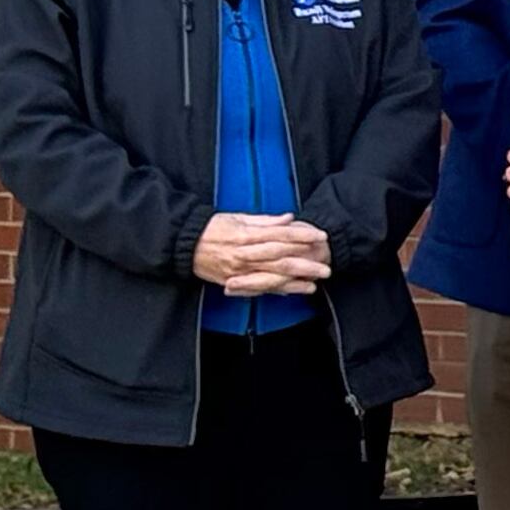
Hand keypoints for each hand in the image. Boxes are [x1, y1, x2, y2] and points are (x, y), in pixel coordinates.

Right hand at [193, 213, 328, 296]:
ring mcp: (239, 271)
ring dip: (295, 281)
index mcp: (246, 235)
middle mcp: (244, 254)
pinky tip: (292, 291)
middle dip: (305, 264)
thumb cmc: (211, 228)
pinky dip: (277, 291)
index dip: (303, 236)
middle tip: (325, 266)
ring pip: (272, 277)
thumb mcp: (237, 218)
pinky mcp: (233, 282)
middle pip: (281, 259)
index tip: (320, 236)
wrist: (183, 244)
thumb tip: (288, 218)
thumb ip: (265, 221)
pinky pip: (258, 288)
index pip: (281, 235)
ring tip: (314, 284)